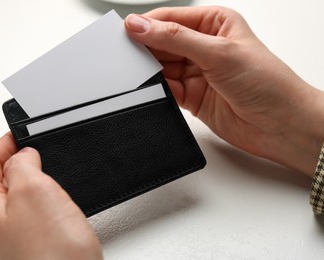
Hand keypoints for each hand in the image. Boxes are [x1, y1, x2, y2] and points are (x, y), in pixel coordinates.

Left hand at [0, 133, 101, 259]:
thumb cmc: (51, 256)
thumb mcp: (35, 190)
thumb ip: (22, 164)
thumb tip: (21, 156)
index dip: (5, 143)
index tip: (22, 135)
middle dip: (14, 163)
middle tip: (37, 155)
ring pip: (5, 201)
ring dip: (23, 186)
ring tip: (45, 179)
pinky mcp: (16, 255)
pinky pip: (17, 221)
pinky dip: (31, 208)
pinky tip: (48, 210)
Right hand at [125, 6, 323, 175]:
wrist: (281, 126)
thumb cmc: (268, 83)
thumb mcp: (219, 52)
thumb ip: (176, 39)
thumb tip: (141, 26)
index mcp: (214, 24)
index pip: (171, 19)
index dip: (147, 24)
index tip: (125, 32)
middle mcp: (204, 47)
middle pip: (163, 43)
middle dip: (145, 49)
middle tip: (126, 56)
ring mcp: (197, 72)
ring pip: (162, 67)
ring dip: (150, 71)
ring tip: (136, 74)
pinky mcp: (192, 96)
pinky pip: (166, 89)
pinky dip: (156, 90)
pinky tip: (150, 89)